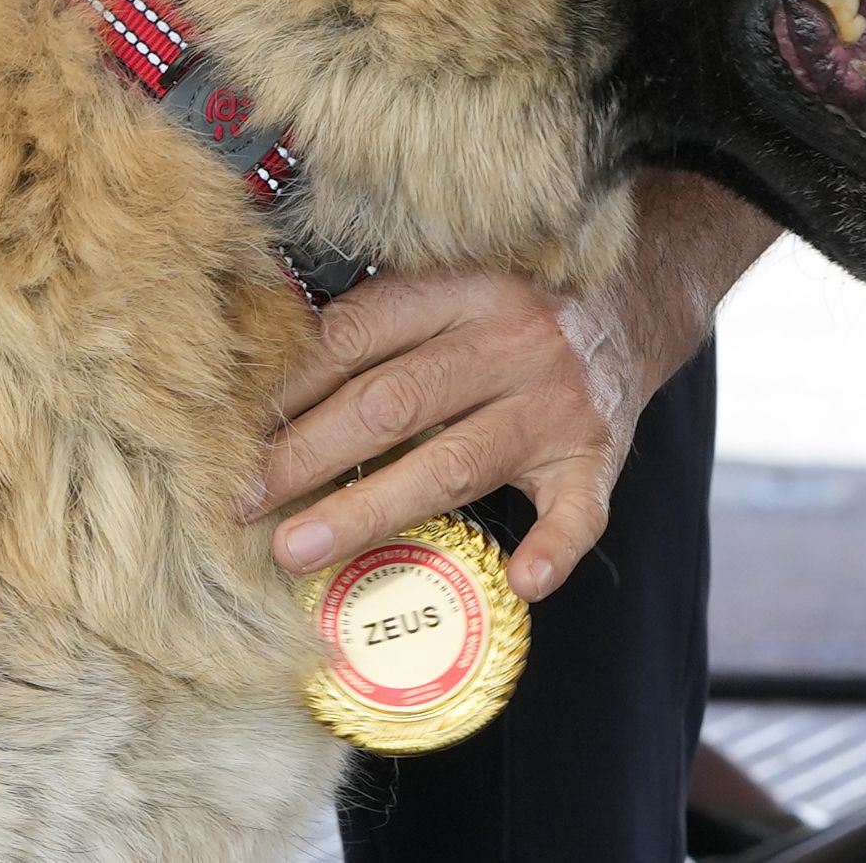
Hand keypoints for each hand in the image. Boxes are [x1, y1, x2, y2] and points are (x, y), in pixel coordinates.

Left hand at [247, 268, 649, 604]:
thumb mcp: (449, 283)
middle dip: (307, 456)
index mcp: (458, 289)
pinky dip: (555, 548)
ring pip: (455, 462)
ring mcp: (556, 404)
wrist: (633, 296)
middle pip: (392, 402)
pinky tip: (524, 581)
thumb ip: (380, 322)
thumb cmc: (510, 302)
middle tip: (240, 502)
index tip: (231, 432)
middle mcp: (507, 342)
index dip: (290, 386)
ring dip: (373, 508)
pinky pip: (581, 509)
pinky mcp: (597, 456)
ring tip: (301, 548)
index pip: (357, 337)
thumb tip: (269, 379)